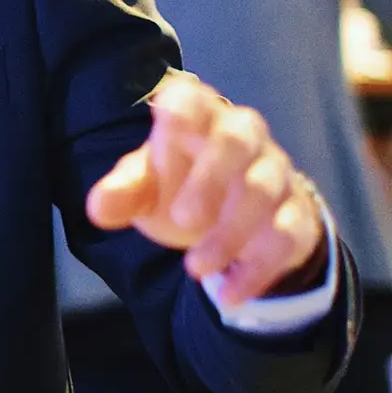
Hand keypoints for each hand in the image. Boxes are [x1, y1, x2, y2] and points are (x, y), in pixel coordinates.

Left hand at [86, 73, 324, 308]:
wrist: (237, 214)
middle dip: (211, 178)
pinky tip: (229, 295)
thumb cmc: (183, 183)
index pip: (193, 98)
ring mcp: (274, 172)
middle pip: (237, 139)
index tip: (167, 118)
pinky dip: (259, 268)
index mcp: (199, 118)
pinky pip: (287, 234)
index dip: (183, 106)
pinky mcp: (295, 213)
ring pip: (264, 190)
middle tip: (184, 220)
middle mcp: (242, 136)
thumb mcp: (147, 186)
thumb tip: (98, 209)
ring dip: (230, 233)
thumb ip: (123, 191)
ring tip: (195, 268)